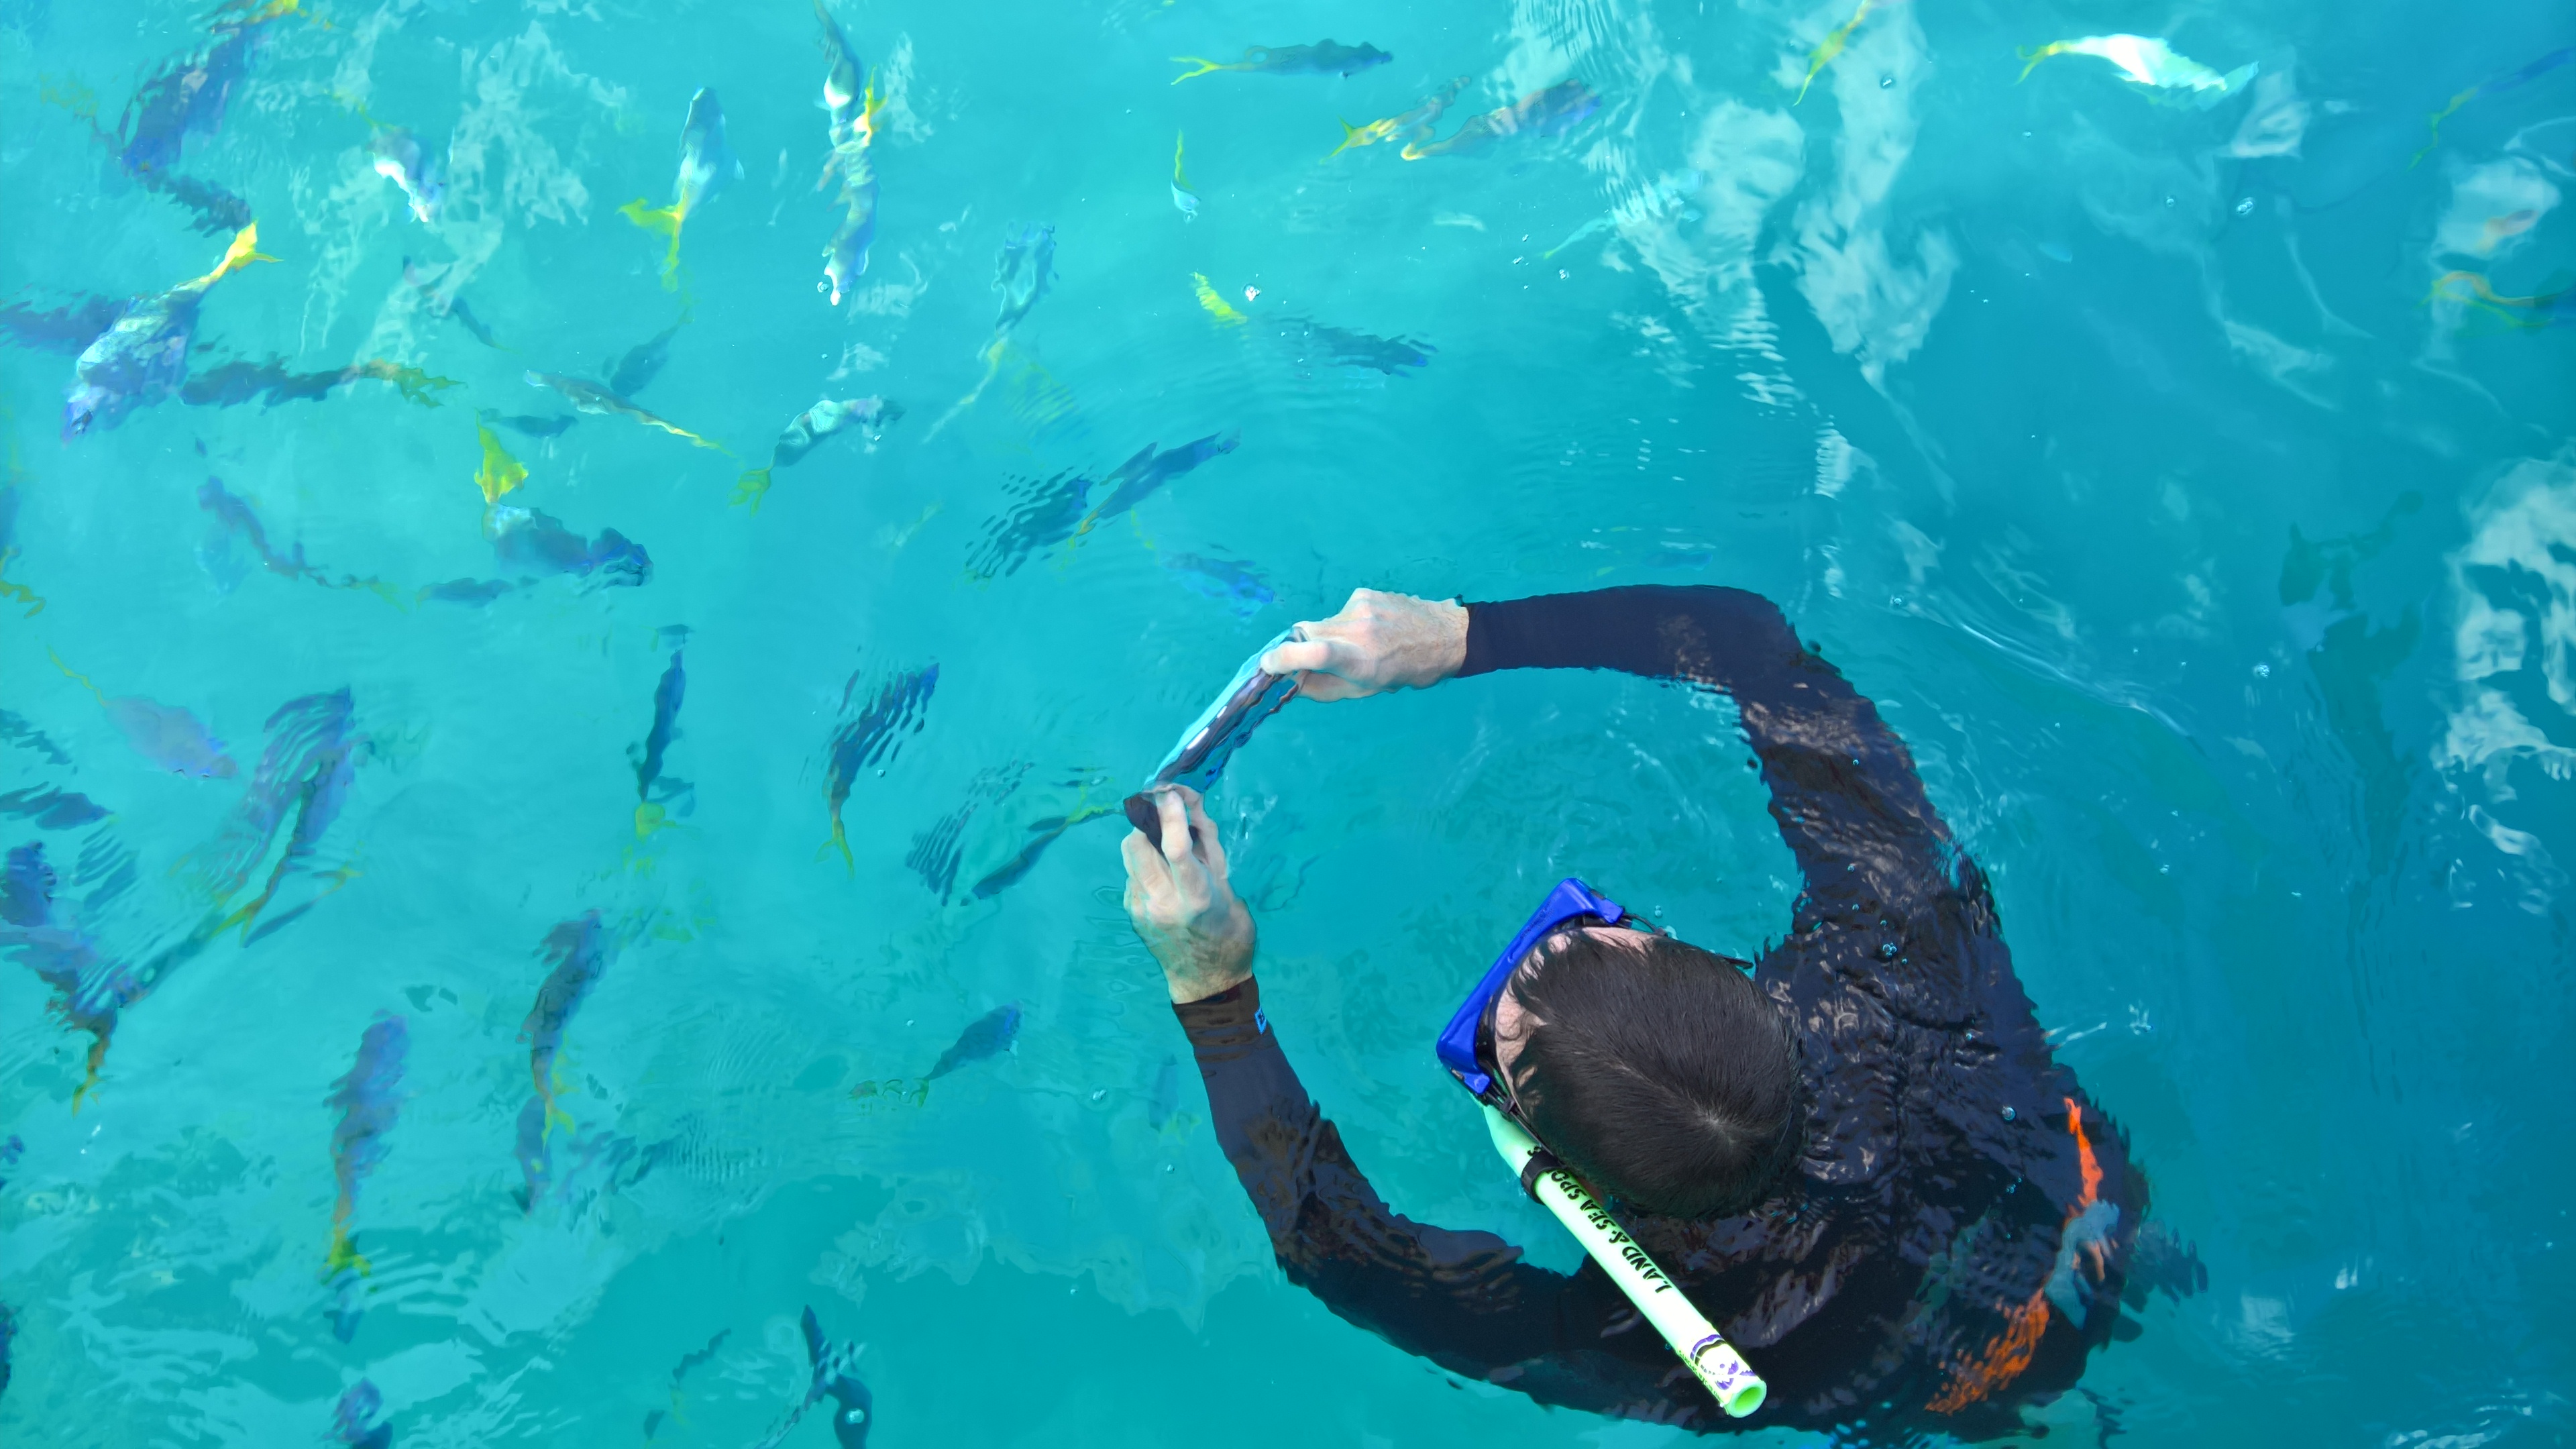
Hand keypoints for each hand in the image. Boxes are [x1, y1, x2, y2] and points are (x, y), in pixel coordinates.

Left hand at [1121, 785, 1256, 1003]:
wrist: (1207, 982)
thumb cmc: (1230, 933)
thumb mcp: (1228, 884)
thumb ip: (1208, 843)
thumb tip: (1191, 803)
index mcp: (1195, 896)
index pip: (1175, 847)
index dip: (1171, 813)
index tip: (1172, 791)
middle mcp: (1161, 902)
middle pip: (1137, 843)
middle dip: (1148, 819)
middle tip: (1165, 809)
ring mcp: (1140, 908)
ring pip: (1128, 854)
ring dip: (1144, 837)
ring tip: (1165, 840)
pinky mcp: (1130, 912)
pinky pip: (1131, 872)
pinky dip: (1144, 861)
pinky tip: (1162, 870)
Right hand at [1260, 588, 1467, 702]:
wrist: (1445, 636)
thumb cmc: (1408, 671)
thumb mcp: (1367, 690)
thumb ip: (1324, 688)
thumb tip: (1289, 683)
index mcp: (1361, 661)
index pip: (1312, 653)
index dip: (1282, 658)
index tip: (1267, 665)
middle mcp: (1359, 631)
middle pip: (1305, 634)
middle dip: (1299, 647)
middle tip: (1312, 659)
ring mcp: (1361, 607)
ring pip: (1322, 623)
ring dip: (1328, 636)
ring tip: (1358, 643)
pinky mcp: (1364, 593)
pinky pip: (1339, 611)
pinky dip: (1345, 623)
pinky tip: (1370, 628)